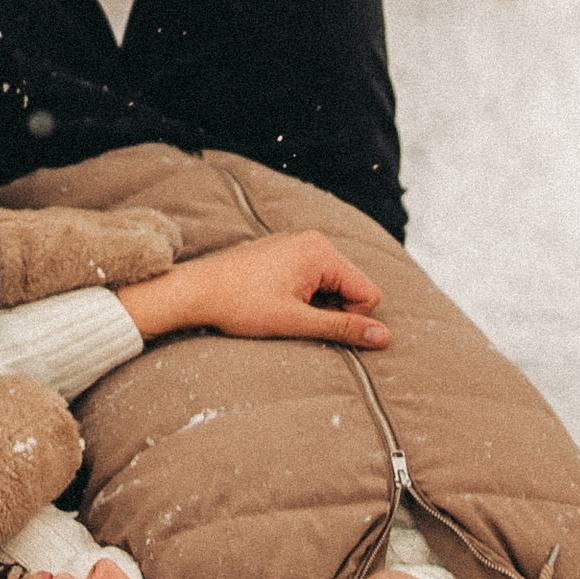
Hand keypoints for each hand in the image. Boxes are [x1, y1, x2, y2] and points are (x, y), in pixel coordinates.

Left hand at [118, 229, 385, 351]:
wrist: (195, 290)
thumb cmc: (241, 305)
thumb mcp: (295, 321)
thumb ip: (343, 328)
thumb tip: (384, 338)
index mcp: (321, 251)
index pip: (368, 293)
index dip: (348, 318)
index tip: (313, 323)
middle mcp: (314, 240)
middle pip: (353, 287)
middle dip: (333, 310)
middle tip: (295, 316)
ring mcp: (298, 243)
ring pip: (333, 285)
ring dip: (317, 305)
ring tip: (282, 309)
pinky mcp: (285, 252)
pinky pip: (315, 278)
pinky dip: (304, 296)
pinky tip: (276, 302)